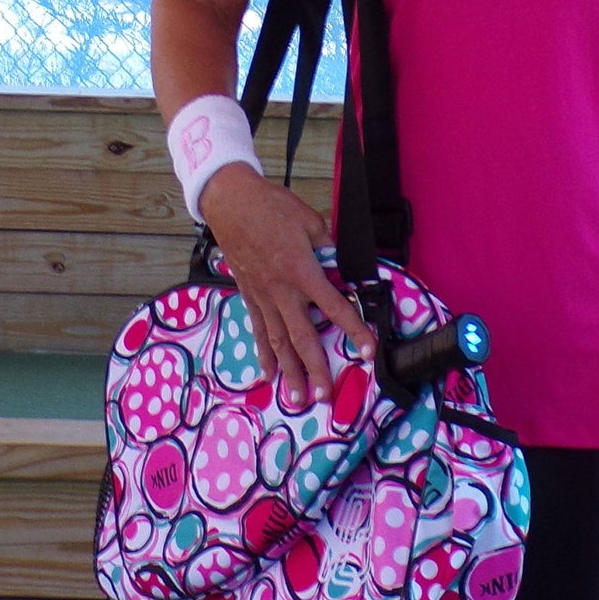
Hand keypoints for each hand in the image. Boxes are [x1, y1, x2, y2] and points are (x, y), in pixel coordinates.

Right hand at [198, 163, 375, 407]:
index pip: (335, 307)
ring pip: (278, 341)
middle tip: (326, 395)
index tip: (368, 350)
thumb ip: (328, 249)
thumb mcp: (310, 221)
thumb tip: (342, 269)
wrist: (231, 201)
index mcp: (302, 271)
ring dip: (289, 371)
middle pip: (302, 336)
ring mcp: (262, 296)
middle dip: (316, 367)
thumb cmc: (272, 206)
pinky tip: (268, 375)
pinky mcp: (248, 295)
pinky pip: (257, 330)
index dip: (354, 329)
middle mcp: (282, 290)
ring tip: (298, 398)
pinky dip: (262, 354)